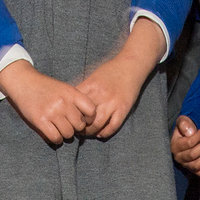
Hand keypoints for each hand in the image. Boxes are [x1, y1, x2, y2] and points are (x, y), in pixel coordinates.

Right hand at [0, 60, 94, 143]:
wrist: (23, 82)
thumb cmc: (45, 87)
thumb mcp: (63, 88)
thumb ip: (75, 101)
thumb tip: (87, 120)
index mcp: (71, 93)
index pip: (91, 110)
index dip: (89, 118)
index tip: (82, 118)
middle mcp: (63, 102)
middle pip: (79, 125)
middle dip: (75, 127)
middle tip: (68, 124)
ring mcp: (51, 112)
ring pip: (68, 134)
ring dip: (65, 134)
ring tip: (60, 128)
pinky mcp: (40, 121)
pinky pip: (55, 138)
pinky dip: (56, 139)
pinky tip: (54, 134)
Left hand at [75, 17, 166, 138]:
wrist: (131, 65)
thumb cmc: (110, 70)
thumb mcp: (94, 76)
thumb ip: (84, 89)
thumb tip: (71, 103)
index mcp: (92, 85)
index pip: (76, 105)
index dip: (71, 114)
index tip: (69, 119)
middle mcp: (101, 95)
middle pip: (85, 117)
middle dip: (79, 126)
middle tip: (76, 129)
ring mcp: (113, 103)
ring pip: (97, 125)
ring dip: (90, 132)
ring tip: (87, 133)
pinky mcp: (123, 109)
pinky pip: (112, 127)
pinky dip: (105, 133)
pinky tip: (101, 133)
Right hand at [171, 116, 199, 177]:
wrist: (186, 136)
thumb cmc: (185, 129)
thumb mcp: (182, 122)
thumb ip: (184, 124)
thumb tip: (190, 133)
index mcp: (175, 145)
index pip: (188, 143)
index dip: (198, 136)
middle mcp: (179, 157)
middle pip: (192, 154)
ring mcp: (185, 165)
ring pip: (196, 165)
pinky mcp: (192, 170)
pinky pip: (199, 173)